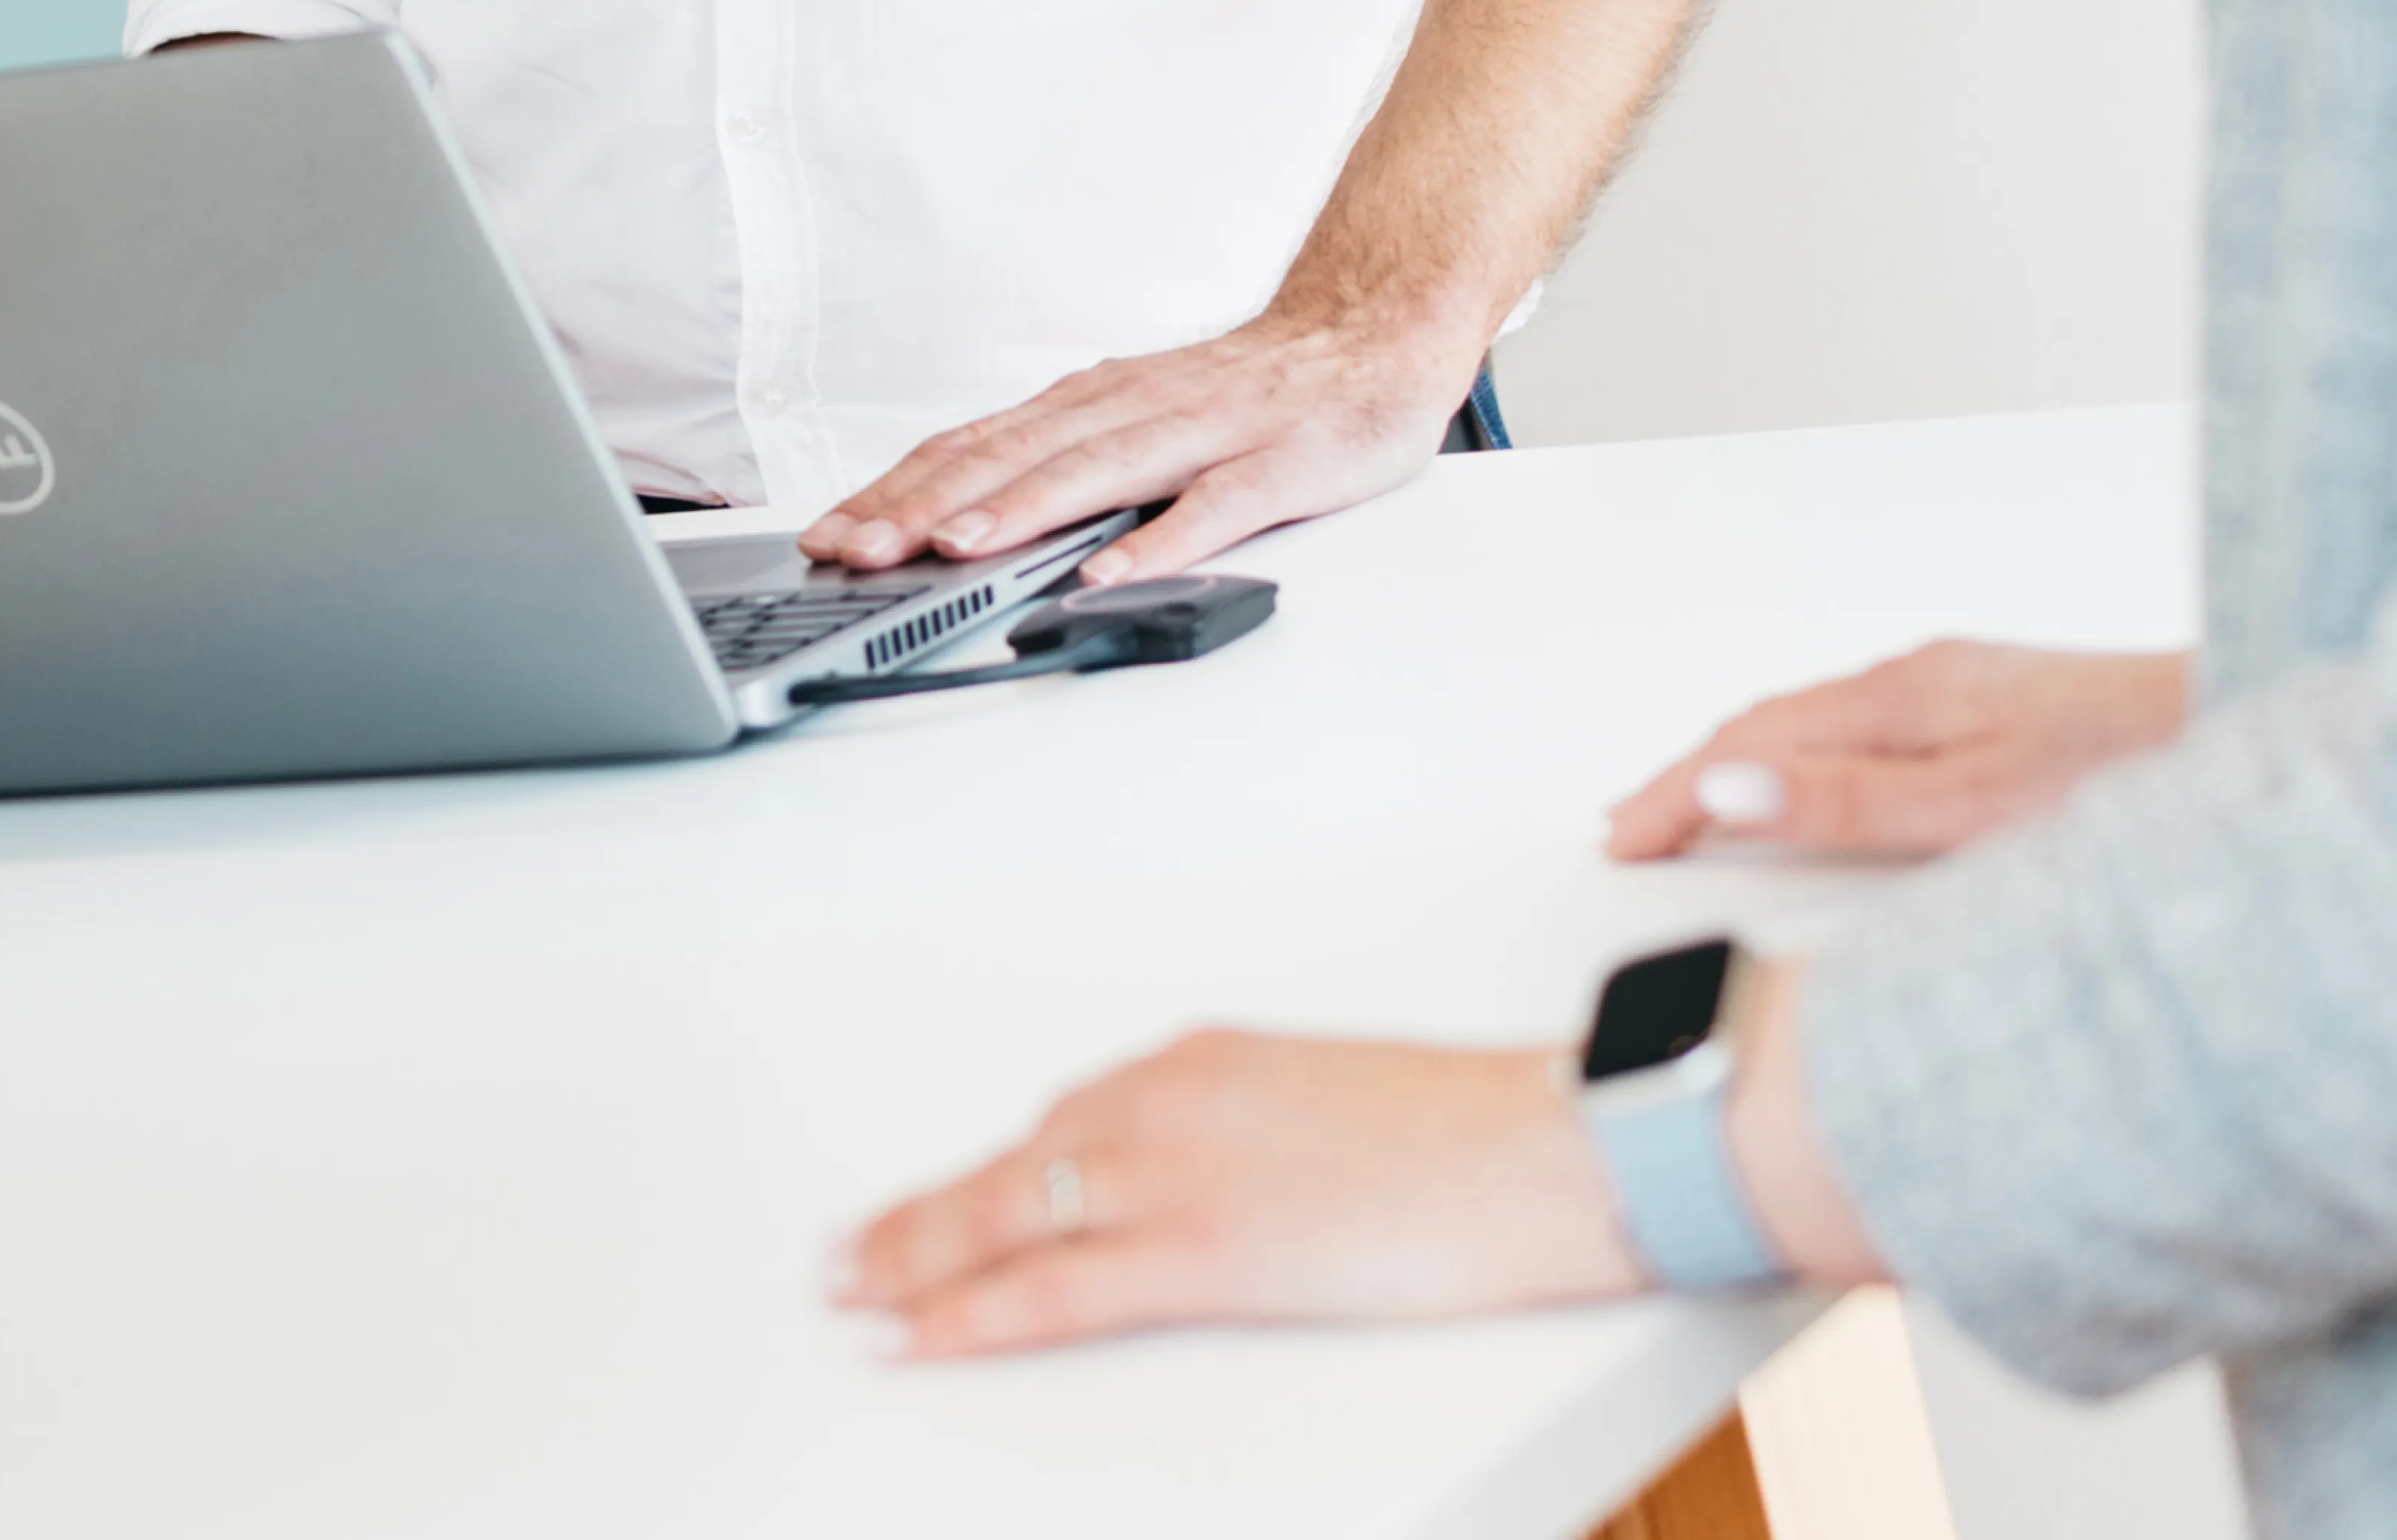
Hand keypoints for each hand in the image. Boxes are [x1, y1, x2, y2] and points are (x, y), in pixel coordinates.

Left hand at [801, 302, 1482, 585]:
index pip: (972, 445)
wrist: (1372, 329)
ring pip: (1097, 470)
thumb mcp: (1133, 415)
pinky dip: (1159, 538)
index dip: (895, 489)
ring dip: (1019, 511)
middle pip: (1013, 457)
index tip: (830, 533)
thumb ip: (1058, 460)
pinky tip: (1111, 570)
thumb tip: (955, 513)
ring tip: (954, 550)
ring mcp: (1208, 430)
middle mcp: (1132, 406)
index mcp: (1090, 402)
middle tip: (857, 549)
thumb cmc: (1244, 391)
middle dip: (925, 505)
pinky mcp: (1281, 460)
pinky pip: (1213, 504)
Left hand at [835, 1031, 1636, 1351]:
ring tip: (857, 1291)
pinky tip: (915, 1334)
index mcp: (1202, 1062)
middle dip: (924, 1212)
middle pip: (1010, 1162)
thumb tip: (1237, 1179)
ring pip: (1001, 1217)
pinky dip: (965, 1313)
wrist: (1543, 1143)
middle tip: (853, 1247)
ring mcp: (1171, 1173)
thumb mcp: (1338, 1110)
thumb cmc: (1476, 1132)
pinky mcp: (1197, 1250)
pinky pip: (1047, 1289)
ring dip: (916, 1257)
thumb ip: (1262, 1137)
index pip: (1065, 1121)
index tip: (947, 1194)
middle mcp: (1164, 1101)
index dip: (994, 1167)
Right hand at [1606, 641, 2190, 861]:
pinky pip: (1865, 730)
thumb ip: (1851, 802)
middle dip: (1691, 776)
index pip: (1748, 744)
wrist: (2254, 731)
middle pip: (1771, 725)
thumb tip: (1726, 787)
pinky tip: (1819, 786)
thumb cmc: (2136, 778)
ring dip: (1745, 766)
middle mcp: (1924, 678)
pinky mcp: (1997, 708)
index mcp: (1904, 695)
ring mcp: (1962, 688)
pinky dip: (1809, 761)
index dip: (1675, 793)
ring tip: (1698, 807)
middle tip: (1633, 827)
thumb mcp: (1980, 810)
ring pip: (1818, 726)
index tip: (1623, 838)